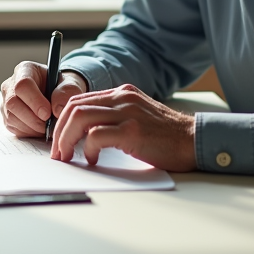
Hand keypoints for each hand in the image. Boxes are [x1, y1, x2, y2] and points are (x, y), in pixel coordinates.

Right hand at [0, 61, 87, 137]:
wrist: (56, 95)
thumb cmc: (61, 87)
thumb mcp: (69, 84)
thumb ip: (66, 92)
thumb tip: (57, 110)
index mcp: (25, 70)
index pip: (22, 85)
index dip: (34, 101)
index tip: (48, 114)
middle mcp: (10, 85)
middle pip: (12, 103)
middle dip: (33, 118)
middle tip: (50, 124)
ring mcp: (6, 101)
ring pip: (11, 118)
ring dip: (32, 127)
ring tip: (48, 126)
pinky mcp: (7, 116)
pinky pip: (13, 128)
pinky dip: (29, 132)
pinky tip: (40, 128)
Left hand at [51, 83, 195, 170]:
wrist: (195, 140)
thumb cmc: (166, 136)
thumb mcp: (137, 116)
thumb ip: (114, 117)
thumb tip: (83, 135)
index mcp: (121, 93)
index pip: (79, 100)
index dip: (62, 121)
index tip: (58, 140)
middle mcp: (122, 98)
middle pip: (74, 107)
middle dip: (59, 131)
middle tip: (58, 152)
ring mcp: (127, 112)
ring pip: (80, 118)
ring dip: (66, 139)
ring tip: (67, 156)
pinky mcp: (132, 131)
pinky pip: (96, 136)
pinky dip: (88, 149)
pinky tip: (92, 160)